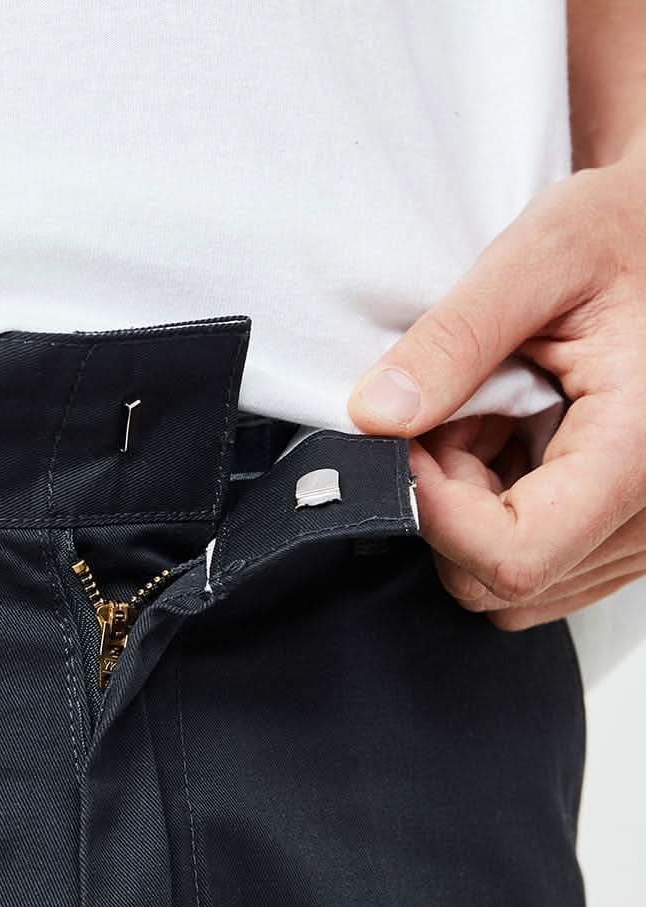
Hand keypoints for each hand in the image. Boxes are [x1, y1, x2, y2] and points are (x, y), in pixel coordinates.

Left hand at [346, 145, 645, 630]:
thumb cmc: (626, 233)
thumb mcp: (543, 254)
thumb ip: (455, 337)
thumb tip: (375, 417)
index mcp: (636, 453)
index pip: (512, 560)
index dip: (436, 513)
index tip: (411, 443)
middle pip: (499, 582)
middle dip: (447, 506)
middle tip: (449, 417)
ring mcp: (642, 535)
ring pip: (510, 584)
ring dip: (470, 512)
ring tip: (487, 421)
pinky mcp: (625, 532)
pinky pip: (539, 563)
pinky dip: (499, 511)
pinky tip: (509, 441)